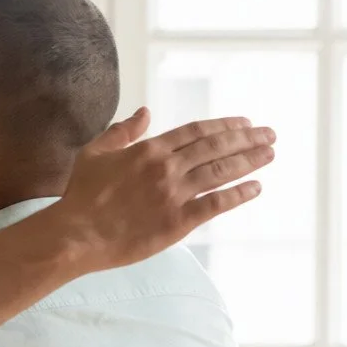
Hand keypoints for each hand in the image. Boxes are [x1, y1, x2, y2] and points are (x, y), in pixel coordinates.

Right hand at [50, 107, 275, 272]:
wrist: (76, 234)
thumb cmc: (81, 196)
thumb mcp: (94, 153)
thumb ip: (122, 131)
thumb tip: (144, 113)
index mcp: (149, 149)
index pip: (196, 131)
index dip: (224, 126)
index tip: (245, 124)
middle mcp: (167, 167)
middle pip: (216, 147)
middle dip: (247, 139)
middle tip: (269, 135)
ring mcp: (174, 194)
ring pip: (221, 171)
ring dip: (249, 161)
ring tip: (270, 155)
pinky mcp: (177, 222)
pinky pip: (216, 204)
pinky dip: (238, 194)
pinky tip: (255, 188)